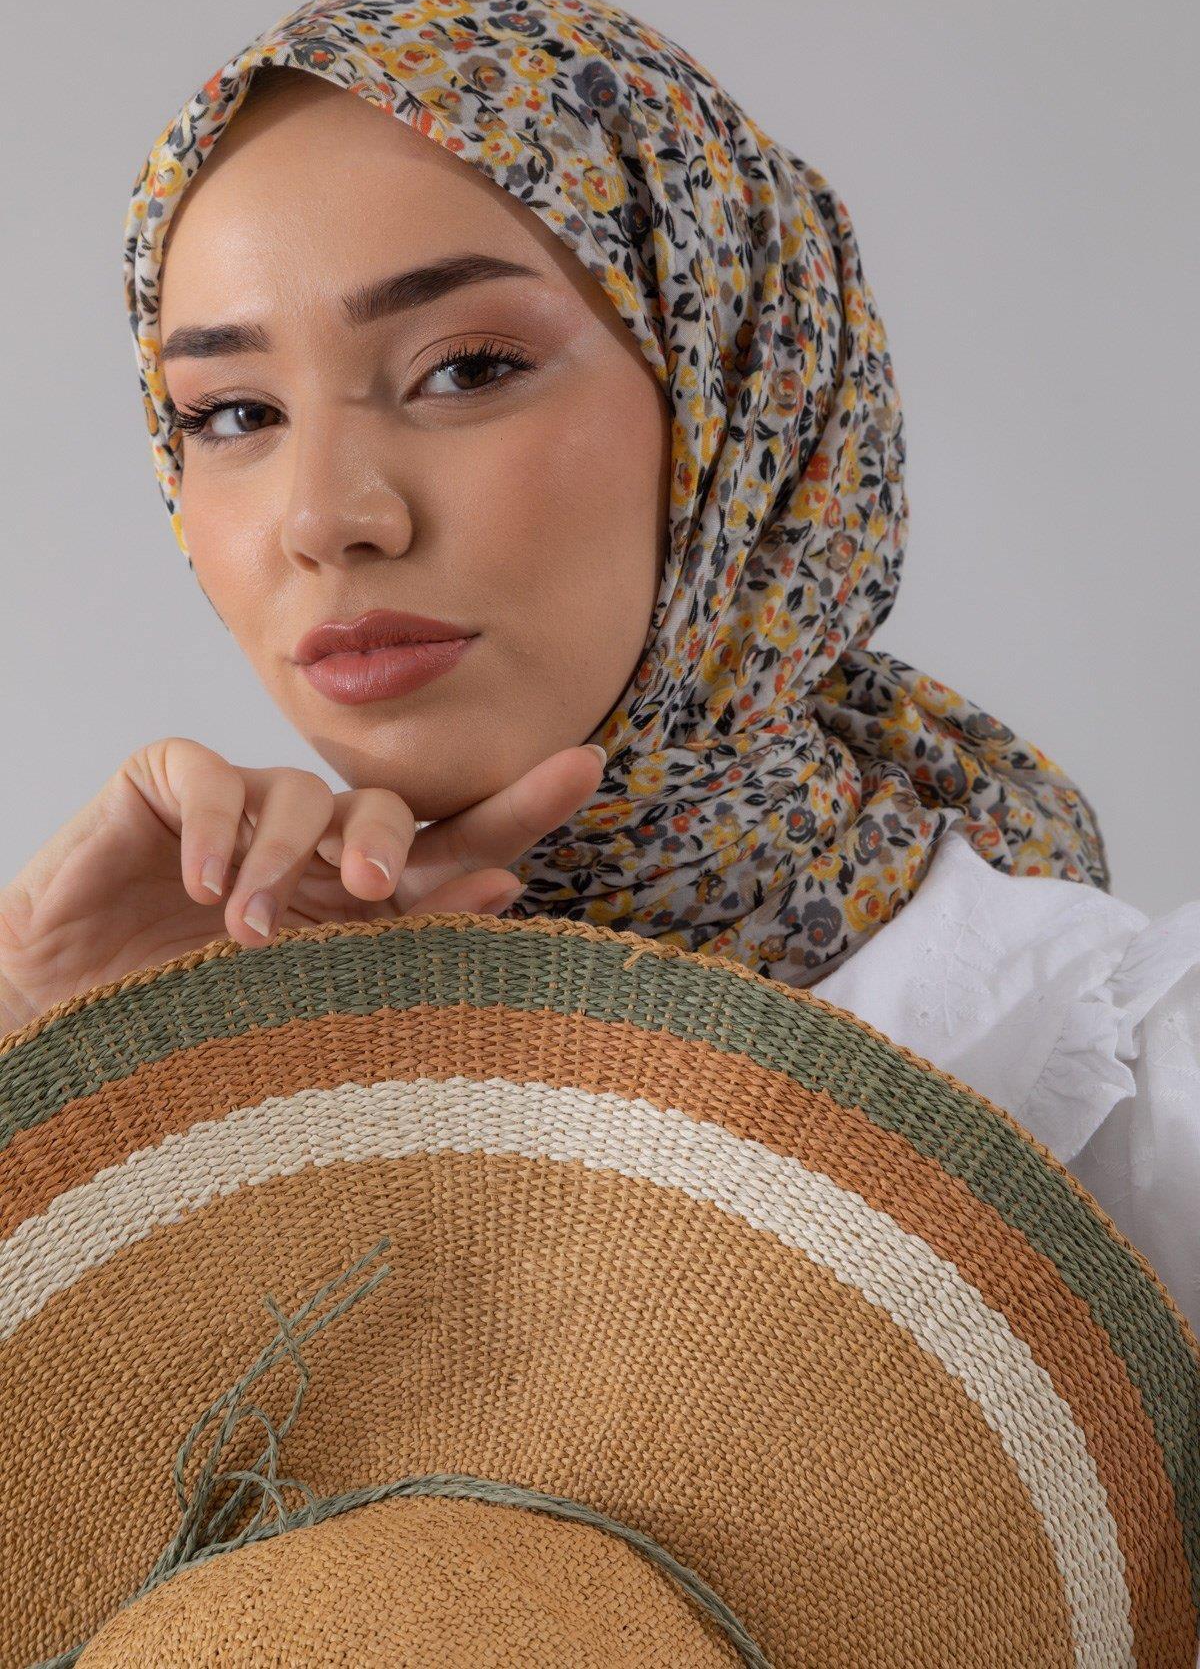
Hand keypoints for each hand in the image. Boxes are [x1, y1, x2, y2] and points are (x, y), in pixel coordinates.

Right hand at [0, 736, 606, 1036]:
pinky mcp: (169, 781)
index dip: (517, 804)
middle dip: (391, 837)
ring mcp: (246, 804)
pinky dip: (217, 831)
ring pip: (302, 793)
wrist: (65, 1022)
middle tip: (377, 885)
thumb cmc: (189, 1020)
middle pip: (390, 802)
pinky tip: (202, 888)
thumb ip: (403, 939)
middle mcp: (316, 840)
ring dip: (281, 864)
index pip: (452, 842)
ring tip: (247, 935)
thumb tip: (508, 885)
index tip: (588, 767)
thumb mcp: (307, 994)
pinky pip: (213, 777)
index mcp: (361, 895)